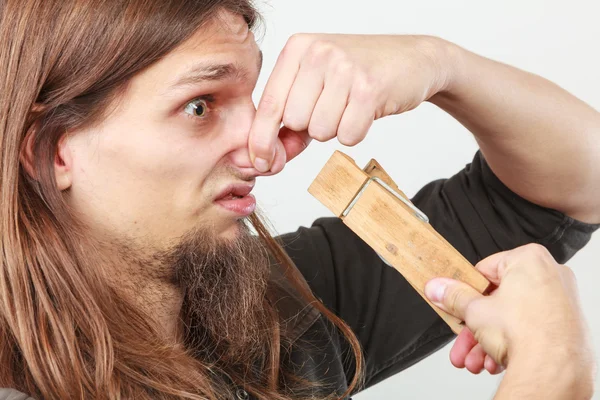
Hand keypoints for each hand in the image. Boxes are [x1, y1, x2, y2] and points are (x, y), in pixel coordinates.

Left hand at [248, 34, 451, 172]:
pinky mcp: (369, 89)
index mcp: (297, 48)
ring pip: (320, 132)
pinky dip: (356, 132)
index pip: (269, 103)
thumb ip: (289, 121)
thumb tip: (266, 161)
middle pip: (294, 122)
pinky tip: (366, 110)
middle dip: (312, 127)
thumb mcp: (317, 86)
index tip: (259, 162)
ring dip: (336, 129)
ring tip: (351, 105)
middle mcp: (317, 52)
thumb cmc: (359, 74)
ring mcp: (344, 68)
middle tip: (335, 106)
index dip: (262, 138)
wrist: (413, 60)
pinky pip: (347, 136)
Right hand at [424, 244, 593, 375]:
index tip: (457, 302)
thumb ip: (453, 297)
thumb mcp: (474, 310)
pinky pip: (529, 329)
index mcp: (529, 259)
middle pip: (498, 299)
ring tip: (475, 357)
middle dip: (475, 325)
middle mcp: (550, 275)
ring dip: (487, 340)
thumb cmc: (528, 333)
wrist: (554, 369)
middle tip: (462, 335)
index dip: (466, 290)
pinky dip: (511, 344)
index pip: (485, 270)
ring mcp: (561, 300)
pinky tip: (494, 360)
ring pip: (512, 318)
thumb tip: (439, 288)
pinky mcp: (567, 324)